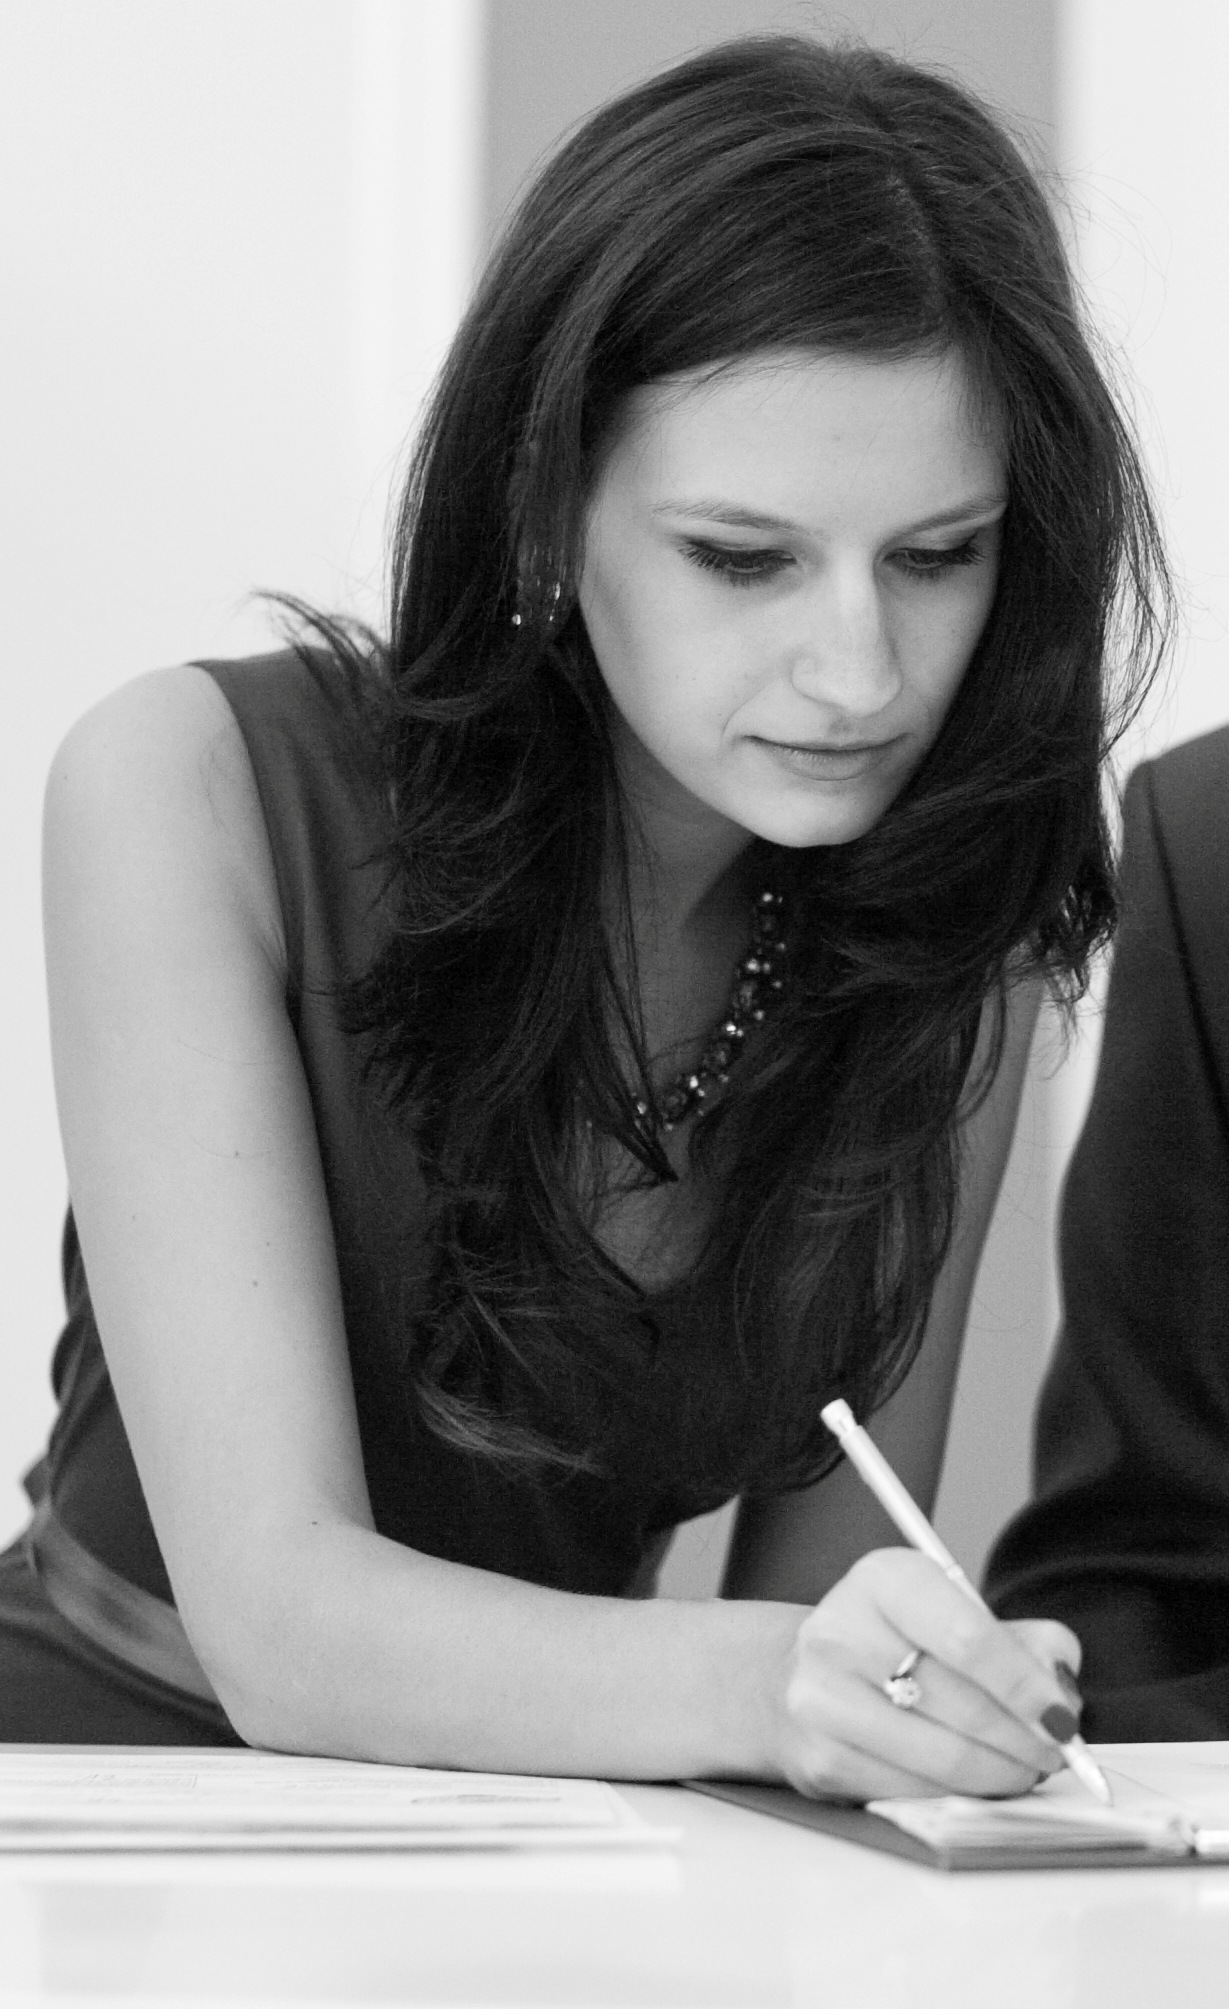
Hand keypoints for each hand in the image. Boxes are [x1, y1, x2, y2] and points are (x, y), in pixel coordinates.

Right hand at [774, 1548, 1082, 1800]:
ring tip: (1022, 1769)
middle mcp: (841, 1632)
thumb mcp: (955, 1615)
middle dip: (1026, 1741)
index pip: (968, 1637)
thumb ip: (1023, 1643)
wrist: (804, 1678)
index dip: (1025, 1684)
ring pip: (944, 1760)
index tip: (1061, 1717)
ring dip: (1002, 1776)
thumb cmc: (896, 1645)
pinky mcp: (820, 1760)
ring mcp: (823, 1700)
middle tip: (1055, 1753)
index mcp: (882, 1580)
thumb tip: (1061, 1694)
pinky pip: (915, 1794)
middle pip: (964, 1706)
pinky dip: (959, 1796)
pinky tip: (972, 1780)